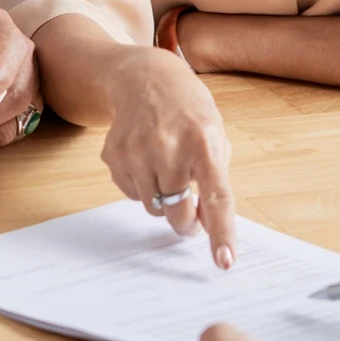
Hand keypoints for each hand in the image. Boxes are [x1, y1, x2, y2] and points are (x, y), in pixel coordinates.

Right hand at [102, 47, 236, 267]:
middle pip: (178, 213)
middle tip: (190, 210)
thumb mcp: (215, 137)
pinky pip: (132, 195)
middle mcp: (169, 148)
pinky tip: (146, 158)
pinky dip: (143, 186)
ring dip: (164, 199)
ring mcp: (137, 152)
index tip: (225, 261)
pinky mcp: (114, 156)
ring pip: (154, 208)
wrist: (146, 79)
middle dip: (186, 221)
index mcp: (204, 143)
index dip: (221, 232)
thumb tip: (204, 225)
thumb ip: (214, 181)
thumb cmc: (188, 112)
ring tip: (166, 166)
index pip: (217, 197)